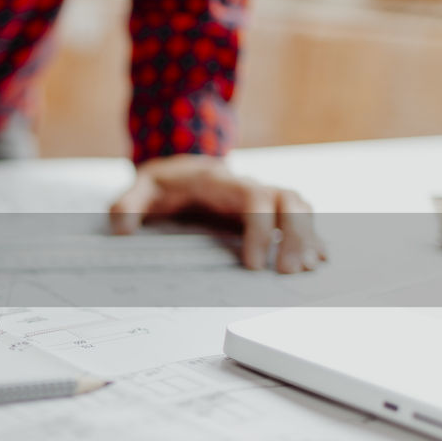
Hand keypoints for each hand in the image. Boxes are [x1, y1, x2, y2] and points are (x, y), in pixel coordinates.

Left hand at [108, 155, 325, 272]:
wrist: (177, 169)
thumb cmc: (162, 182)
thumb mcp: (140, 187)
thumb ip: (128, 203)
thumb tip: (122, 227)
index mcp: (220, 182)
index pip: (254, 197)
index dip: (261, 228)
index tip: (254, 263)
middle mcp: (247, 187)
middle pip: (289, 199)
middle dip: (296, 234)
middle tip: (290, 271)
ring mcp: (260, 198)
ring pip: (299, 207)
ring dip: (308, 236)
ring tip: (308, 269)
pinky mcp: (266, 211)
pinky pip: (298, 218)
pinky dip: (312, 236)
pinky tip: (320, 259)